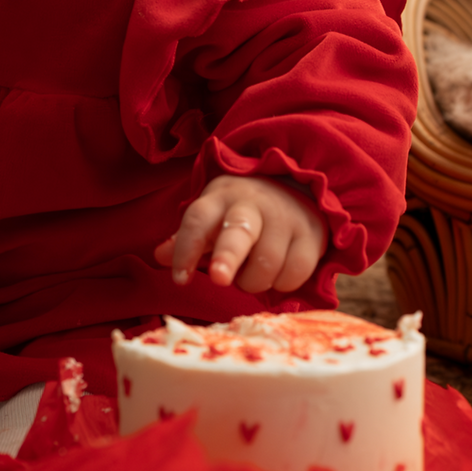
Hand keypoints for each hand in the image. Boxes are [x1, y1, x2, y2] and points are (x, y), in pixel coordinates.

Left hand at [154, 175, 327, 293]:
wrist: (293, 186)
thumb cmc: (239, 215)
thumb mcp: (209, 221)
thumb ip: (185, 241)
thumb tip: (160, 255)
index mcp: (218, 201)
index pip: (197, 221)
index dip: (186, 249)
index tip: (179, 278)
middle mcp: (251, 205)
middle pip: (238, 232)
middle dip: (227, 256)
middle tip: (219, 278)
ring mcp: (284, 217)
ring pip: (266, 263)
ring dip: (253, 281)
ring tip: (250, 273)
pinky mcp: (311, 233)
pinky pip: (295, 271)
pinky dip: (282, 283)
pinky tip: (276, 274)